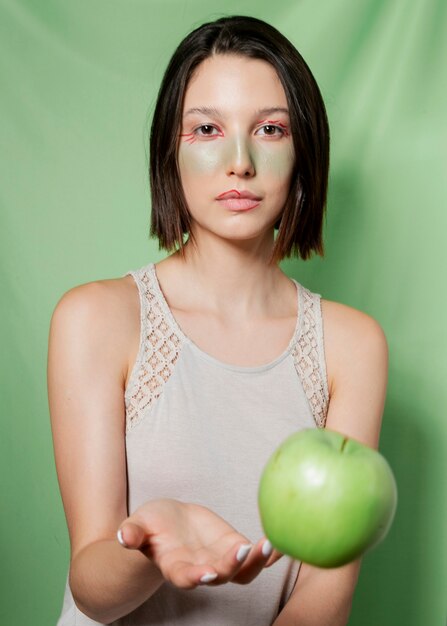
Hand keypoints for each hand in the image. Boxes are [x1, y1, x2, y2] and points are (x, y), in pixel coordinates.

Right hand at [117, 498, 282, 588]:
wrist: (166, 525)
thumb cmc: (149, 525)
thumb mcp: (138, 525)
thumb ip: (132, 533)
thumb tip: (122, 536)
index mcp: (175, 566)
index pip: (186, 577)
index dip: (196, 577)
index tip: (206, 573)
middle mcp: (201, 569)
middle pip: (220, 575)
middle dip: (232, 566)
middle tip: (244, 551)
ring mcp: (220, 560)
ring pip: (242, 571)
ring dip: (256, 562)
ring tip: (268, 545)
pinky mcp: (233, 547)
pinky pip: (254, 555)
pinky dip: (268, 553)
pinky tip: (281, 542)